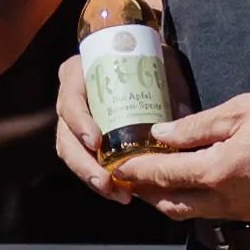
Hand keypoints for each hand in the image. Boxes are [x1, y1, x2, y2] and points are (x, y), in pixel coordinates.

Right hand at [52, 46, 156, 202]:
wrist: (135, 54)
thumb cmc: (144, 55)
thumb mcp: (159, 63)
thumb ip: (171, 86)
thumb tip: (184, 116)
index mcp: (77, 76)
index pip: (70, 102)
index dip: (79, 123)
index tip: (96, 142)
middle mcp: (70, 100)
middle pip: (66, 138)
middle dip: (84, 165)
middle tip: (107, 182)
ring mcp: (74, 122)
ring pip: (72, 155)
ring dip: (92, 179)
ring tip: (119, 195)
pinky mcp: (85, 139)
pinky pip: (86, 162)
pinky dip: (101, 178)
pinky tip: (122, 192)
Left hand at [105, 85, 249, 226]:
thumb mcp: (240, 110)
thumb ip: (195, 127)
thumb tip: (161, 134)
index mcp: (220, 171)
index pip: (163, 176)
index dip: (135, 171)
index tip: (116, 165)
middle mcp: (229, 200)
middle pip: (171, 205)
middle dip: (145, 193)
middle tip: (127, 178)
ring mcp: (244, 210)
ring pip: (193, 213)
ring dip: (168, 199)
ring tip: (151, 181)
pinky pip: (215, 212)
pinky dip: (195, 200)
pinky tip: (190, 182)